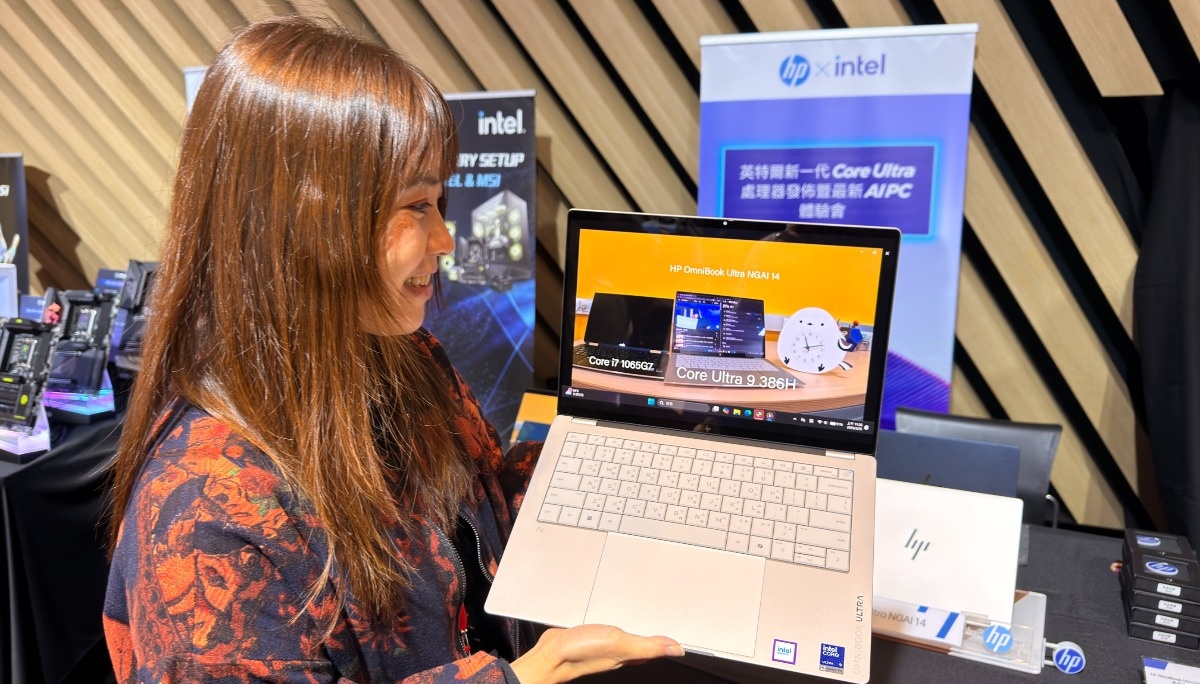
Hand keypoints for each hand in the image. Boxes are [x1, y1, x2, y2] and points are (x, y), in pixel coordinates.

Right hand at [510, 624, 683, 682]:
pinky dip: (622, 624)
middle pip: (648, 644)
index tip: (686, 637)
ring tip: (655, 623)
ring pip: (632, 637)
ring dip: (642, 629)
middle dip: (661, 636)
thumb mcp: (619, 645)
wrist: (550, 654)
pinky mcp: (594, 636)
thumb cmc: (580, 653)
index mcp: (632, 654)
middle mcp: (622, 651)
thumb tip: (676, 649)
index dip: (672, 643)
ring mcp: (608, 644)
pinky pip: (614, 629)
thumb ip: (648, 646)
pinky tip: (621, 620)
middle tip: (673, 626)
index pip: (660, 648)